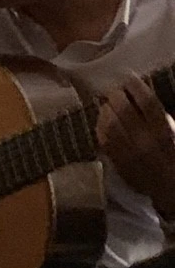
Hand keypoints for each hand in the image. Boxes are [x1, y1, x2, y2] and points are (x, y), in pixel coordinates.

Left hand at [96, 73, 174, 217]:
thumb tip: (141, 94)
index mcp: (165, 132)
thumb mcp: (173, 132)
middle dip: (116, 95)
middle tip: (115, 91)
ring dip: (106, 109)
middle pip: (124, 109)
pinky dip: (100, 126)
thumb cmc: (173, 156)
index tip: (129, 77)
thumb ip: (160, 116)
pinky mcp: (118, 161)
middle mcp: (145, 140)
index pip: (148, 102)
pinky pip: (103, 139)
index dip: (136, 86)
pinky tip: (103, 121)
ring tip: (107, 105)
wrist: (170, 190)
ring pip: (110, 122)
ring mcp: (129, 151)